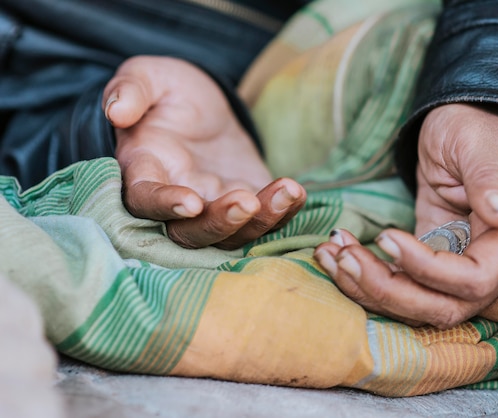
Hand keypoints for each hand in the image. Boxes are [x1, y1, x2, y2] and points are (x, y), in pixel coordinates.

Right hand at [102, 56, 305, 248]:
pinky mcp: (247, 200)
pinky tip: (296, 191)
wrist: (203, 106)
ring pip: (232, 234)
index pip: (146, 199)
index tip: (190, 203)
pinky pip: (264, 219)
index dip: (165, 206)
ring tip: (285, 191)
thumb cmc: (168, 92)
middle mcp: (177, 198)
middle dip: (220, 223)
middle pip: (191, 232)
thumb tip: (117, 110)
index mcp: (145, 170)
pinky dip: (282, 212)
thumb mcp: (148, 77)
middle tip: (247, 202)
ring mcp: (214, 205)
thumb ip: (131, 89)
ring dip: (260, 221)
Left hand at [314, 104, 497, 327]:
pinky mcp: (429, 257)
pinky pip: (400, 282)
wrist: (458, 123)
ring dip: (368, 288)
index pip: (475, 278)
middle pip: (443, 306)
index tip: (387, 237)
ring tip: (330, 255)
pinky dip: (365, 276)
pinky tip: (334, 255)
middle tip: (345, 257)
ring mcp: (458, 262)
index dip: (428, 270)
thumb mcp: (478, 141)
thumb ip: (489, 177)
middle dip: (389, 290)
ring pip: (416, 302)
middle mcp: (491, 259)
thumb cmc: (474, 124)